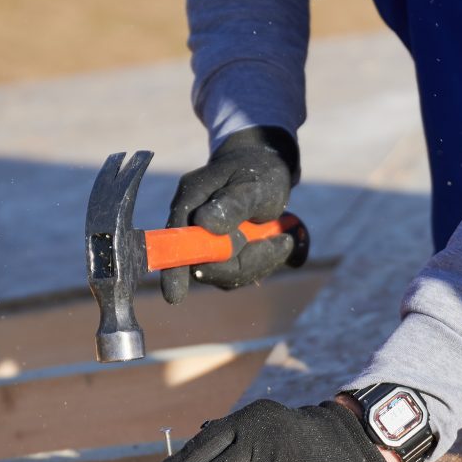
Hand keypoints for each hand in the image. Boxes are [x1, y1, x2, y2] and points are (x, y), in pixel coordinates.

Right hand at [161, 126, 299, 304]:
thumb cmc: (259, 171)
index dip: (175, 269)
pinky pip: (242, 270)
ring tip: (286, 238)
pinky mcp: (226, 253)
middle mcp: (193, 226)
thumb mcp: (254, 183)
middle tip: (283, 242)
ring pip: (229, 272)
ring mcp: (209, 242)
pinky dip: (266, 260)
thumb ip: (233, 203)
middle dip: (248, 261)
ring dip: (262, 261)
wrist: (265, 166)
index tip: (176, 296)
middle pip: (207, 265)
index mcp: (190, 203)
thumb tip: (204, 225)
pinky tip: (284, 242)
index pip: (176, 241)